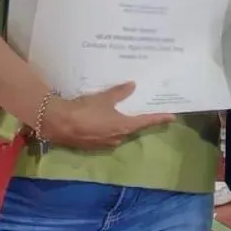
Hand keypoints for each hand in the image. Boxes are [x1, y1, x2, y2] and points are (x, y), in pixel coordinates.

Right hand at [43, 82, 174, 150]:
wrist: (59, 123)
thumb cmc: (86, 110)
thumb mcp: (105, 98)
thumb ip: (120, 92)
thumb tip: (133, 85)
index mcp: (124, 127)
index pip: (146, 122)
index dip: (159, 118)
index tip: (172, 117)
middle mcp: (117, 138)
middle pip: (132, 129)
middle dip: (136, 121)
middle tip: (142, 110)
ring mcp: (103, 143)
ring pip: (118, 132)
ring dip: (120, 124)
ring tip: (121, 112)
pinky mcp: (91, 145)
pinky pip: (104, 135)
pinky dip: (107, 127)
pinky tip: (102, 119)